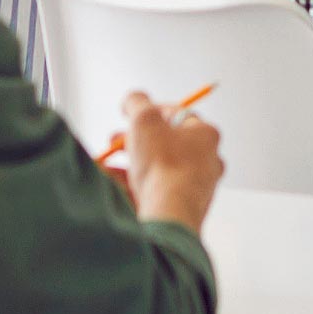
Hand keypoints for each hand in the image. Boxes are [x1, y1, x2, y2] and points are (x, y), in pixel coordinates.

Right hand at [118, 89, 224, 230]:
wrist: (170, 214)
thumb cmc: (163, 164)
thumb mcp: (144, 120)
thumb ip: (137, 102)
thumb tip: (132, 100)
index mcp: (206, 135)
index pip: (177, 114)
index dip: (149, 111)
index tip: (129, 116)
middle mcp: (207, 161)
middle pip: (165, 143)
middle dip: (135, 141)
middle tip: (114, 141)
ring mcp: (197, 187)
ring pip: (158, 169)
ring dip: (129, 165)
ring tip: (105, 166)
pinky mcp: (184, 208)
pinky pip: (156, 191)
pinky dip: (133, 186)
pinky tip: (113, 187)